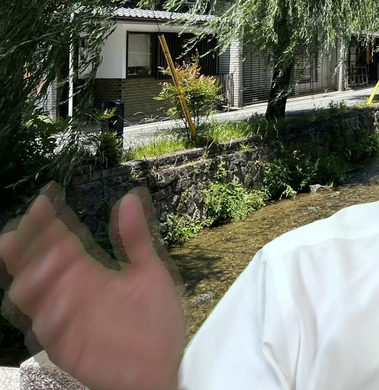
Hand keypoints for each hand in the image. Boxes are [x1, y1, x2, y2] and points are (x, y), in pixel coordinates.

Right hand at [0, 185, 184, 389]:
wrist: (159, 370)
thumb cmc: (156, 325)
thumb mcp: (151, 274)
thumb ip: (137, 238)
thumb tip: (131, 198)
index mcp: (88, 272)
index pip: (59, 240)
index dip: (49, 220)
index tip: (46, 198)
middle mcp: (70, 291)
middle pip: (36, 262)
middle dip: (29, 244)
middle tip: (33, 226)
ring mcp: (65, 317)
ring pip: (31, 292)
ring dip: (33, 275)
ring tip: (50, 260)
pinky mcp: (64, 344)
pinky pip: (45, 327)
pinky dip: (47, 313)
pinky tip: (58, 300)